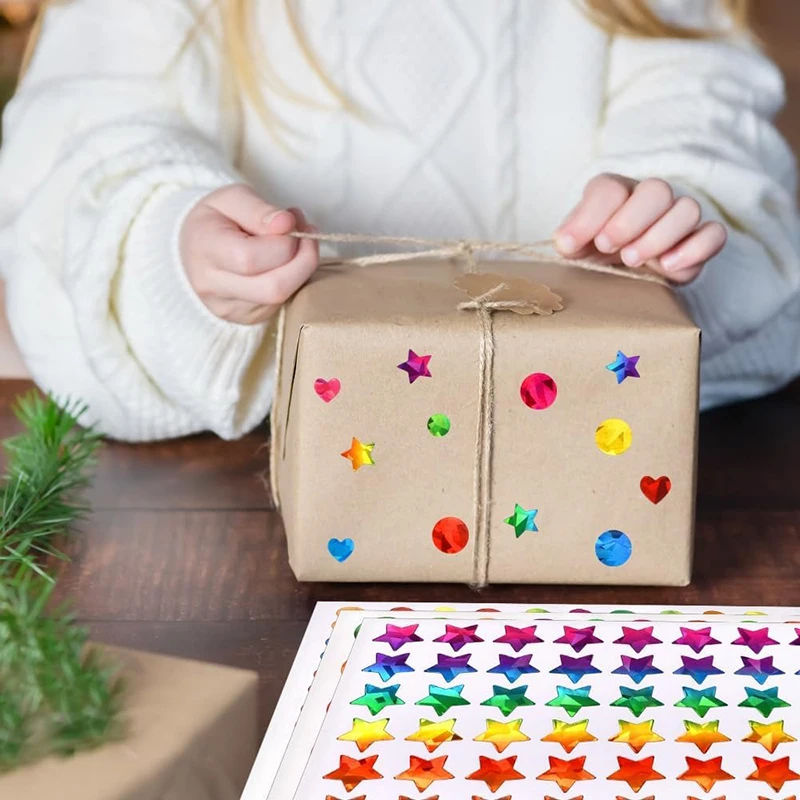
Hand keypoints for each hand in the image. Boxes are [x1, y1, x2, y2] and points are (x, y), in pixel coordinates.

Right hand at [180, 184, 318, 323]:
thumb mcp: (230, 198)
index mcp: (205, 251)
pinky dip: (292, 282)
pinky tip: (285, 263)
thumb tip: (286, 224)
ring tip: (297, 245)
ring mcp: (230, 308)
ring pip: (281, 298)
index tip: (292, 221)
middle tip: (306, 235)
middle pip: (273, 288)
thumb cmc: (214, 220)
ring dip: (301, 270)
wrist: (192, 249)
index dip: (283, 242)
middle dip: (303, 260)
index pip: (251, 258)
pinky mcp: (247, 318)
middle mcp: (214, 287)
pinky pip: (281, 304)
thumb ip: (258, 209)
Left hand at [555, 174, 726, 283]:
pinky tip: (668, 266)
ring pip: (688, 210)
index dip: (592, 216)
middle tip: (609, 248)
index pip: (609, 189)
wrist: (620, 271)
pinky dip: (695, 249)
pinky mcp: (699, 241)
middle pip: (657, 190)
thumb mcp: (574, 246)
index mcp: (615, 193)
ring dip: (659, 237)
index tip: (576, 244)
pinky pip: (715, 235)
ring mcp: (678, 217)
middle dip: (630, 222)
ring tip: (632, 260)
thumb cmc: (595, 252)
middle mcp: (650, 198)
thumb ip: (568, 238)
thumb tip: (565, 239)